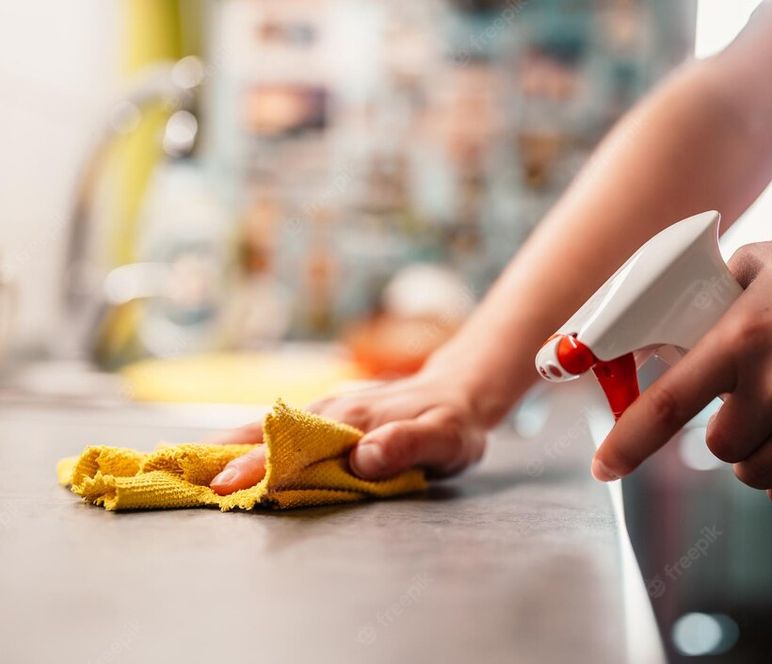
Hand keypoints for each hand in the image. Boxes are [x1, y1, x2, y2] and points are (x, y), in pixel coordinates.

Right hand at [209, 364, 491, 494]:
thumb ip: (409, 445)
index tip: (223, 485)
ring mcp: (326, 408)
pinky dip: (246, 438)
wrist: (459, 391)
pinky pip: (279, 425)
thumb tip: (365, 456)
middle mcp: (332, 410)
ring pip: (267, 425)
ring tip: (181, 465)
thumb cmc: (452, 424)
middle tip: (175, 476)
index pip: (298, 446)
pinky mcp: (326, 412)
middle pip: (268, 432)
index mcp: (356, 420)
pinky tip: (220, 452)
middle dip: (222, 455)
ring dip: (225, 445)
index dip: (260, 466)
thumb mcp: (446, 438)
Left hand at [591, 206, 771, 511]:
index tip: (604, 468)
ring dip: (755, 460)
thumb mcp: (764, 261)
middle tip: (744, 408)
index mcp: (743, 335)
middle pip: (719, 448)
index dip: (627, 443)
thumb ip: (713, 295)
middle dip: (722, 434)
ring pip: (757, 475)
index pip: (669, 404)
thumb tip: (669, 323)